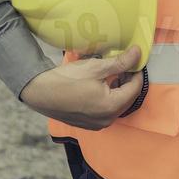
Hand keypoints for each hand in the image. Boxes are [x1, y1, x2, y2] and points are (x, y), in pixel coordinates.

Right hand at [19, 46, 142, 129]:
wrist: (40, 92)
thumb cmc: (67, 79)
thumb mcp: (96, 67)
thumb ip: (120, 62)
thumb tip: (138, 53)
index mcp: (111, 107)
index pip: (135, 88)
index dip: (137, 72)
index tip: (134, 60)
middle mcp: (107, 120)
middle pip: (127, 99)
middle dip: (128, 81)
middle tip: (124, 64)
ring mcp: (97, 124)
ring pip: (116, 105)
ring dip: (118, 90)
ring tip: (112, 72)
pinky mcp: (88, 124)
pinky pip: (105, 111)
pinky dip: (108, 98)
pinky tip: (101, 85)